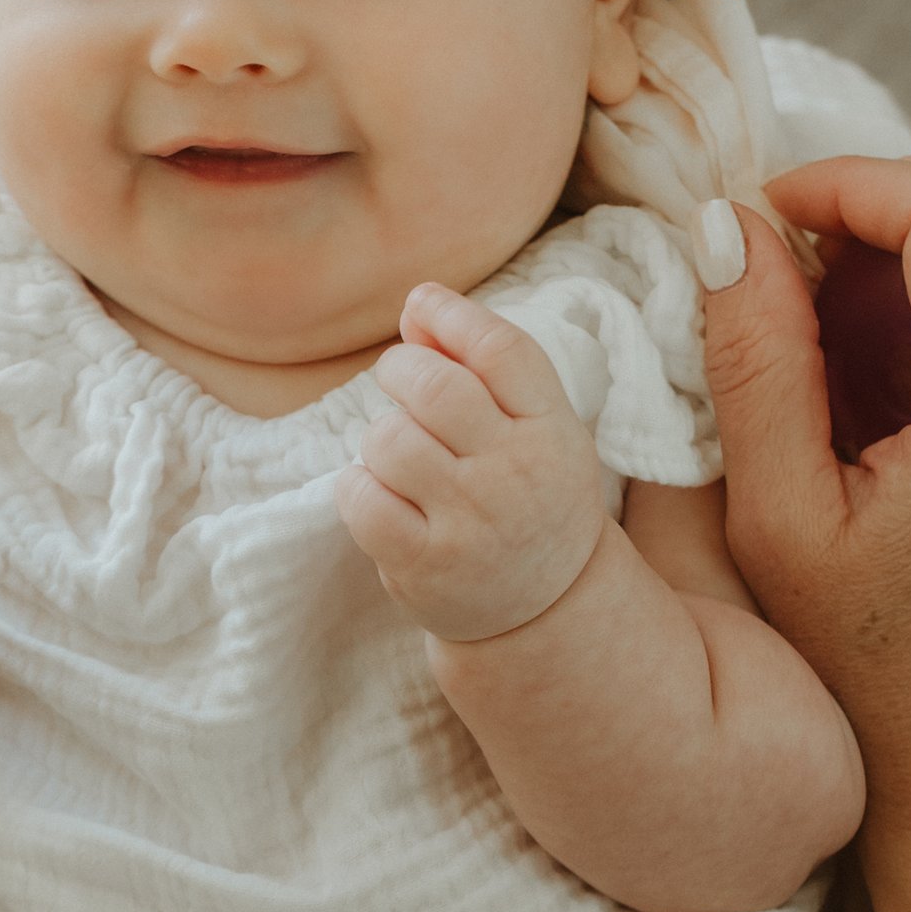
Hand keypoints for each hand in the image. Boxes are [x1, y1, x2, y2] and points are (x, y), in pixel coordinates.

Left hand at [334, 283, 607, 642]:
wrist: (547, 607)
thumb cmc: (529, 494)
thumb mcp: (536, 427)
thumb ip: (483, 364)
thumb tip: (417, 303)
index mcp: (552, 431)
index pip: (501, 349)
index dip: (451, 315)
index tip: (421, 304)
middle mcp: (515, 474)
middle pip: (434, 384)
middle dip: (400, 368)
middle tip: (400, 380)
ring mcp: (469, 523)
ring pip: (388, 438)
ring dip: (380, 435)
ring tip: (401, 456)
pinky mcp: (424, 564)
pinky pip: (360, 497)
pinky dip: (357, 486)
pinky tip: (380, 494)